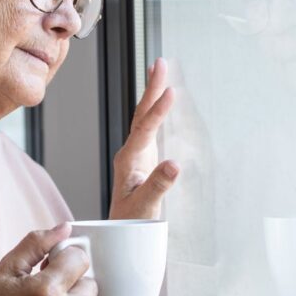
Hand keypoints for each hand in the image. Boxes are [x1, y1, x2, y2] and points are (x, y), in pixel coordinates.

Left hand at [109, 57, 179, 219]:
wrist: (120, 232)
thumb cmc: (131, 223)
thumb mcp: (145, 207)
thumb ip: (158, 185)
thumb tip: (174, 164)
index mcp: (128, 160)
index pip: (144, 130)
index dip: (158, 111)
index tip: (171, 92)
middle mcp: (130, 152)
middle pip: (141, 114)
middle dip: (152, 88)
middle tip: (160, 63)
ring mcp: (137, 152)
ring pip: (144, 117)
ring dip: (152, 93)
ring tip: (159, 68)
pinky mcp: (144, 156)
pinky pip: (150, 126)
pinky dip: (156, 108)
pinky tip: (161, 98)